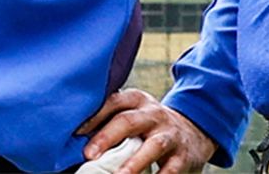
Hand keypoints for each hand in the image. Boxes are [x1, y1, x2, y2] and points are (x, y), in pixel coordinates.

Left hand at [76, 88, 215, 173]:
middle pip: (129, 121)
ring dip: (135, 162)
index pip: (114, 102)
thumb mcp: (135, 114)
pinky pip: (171, 169)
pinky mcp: (183, 156)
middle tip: (89, 154)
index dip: (95, 115)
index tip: (76, 132)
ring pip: (154, 146)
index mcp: (138, 101)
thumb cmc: (150, 126)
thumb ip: (111, 119)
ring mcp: (170, 135)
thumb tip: (75, 136)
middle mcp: (154, 114)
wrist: (193, 132)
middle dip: (108, 136)